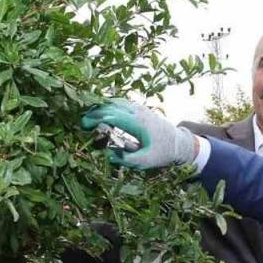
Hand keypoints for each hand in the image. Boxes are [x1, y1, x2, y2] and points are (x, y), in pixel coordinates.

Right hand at [80, 99, 197, 169]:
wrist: (179, 142)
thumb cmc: (163, 153)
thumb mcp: (146, 161)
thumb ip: (127, 159)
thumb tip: (108, 155)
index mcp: (139, 123)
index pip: (113, 114)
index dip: (96, 117)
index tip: (84, 125)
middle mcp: (138, 111)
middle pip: (111, 105)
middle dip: (94, 112)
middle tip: (82, 123)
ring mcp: (139, 108)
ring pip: (115, 101)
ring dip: (100, 108)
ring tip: (88, 118)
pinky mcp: (139, 109)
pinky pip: (120, 103)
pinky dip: (108, 106)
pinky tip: (100, 113)